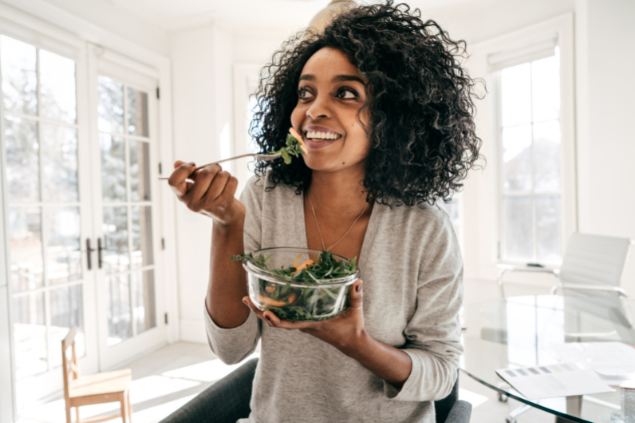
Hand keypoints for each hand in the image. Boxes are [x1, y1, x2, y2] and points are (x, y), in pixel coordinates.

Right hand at [168, 160, 244, 226]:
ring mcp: (208, 204)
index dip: (183, 169)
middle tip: (217, 169)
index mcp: (183, 196)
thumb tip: (177, 163)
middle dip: (214, 167)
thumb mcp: (196, 187)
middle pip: (204, 174)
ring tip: (224, 180)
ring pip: (221, 176)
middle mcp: (193, 203)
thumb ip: (188, 174)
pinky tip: (229, 186)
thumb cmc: (210, 196)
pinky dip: (233, 180)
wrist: (225, 216)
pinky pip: (232, 181)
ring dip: (225, 174)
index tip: (193, 165)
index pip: (173, 182)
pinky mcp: (224, 204)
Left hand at [243, 280, 366, 354]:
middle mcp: (304, 326)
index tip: (265, 312)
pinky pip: (285, 317)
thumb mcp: (356, 311)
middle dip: (259, 312)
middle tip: (245, 299)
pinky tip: (268, 299)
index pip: (290, 325)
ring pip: (278, 319)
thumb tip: (357, 281)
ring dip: (263, 310)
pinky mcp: (304, 322)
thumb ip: (356, 296)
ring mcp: (302, 324)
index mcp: (313, 324)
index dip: (276, 320)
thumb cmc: (353, 328)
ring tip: (250, 297)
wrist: (352, 343)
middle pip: (276, 321)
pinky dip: (274, 309)